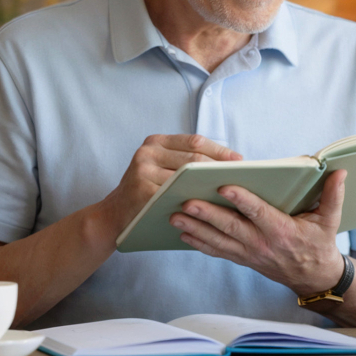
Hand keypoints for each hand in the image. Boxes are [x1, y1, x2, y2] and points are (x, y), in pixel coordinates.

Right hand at [99, 134, 241, 236]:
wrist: (114, 214)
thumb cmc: (148, 190)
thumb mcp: (160, 167)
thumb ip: (185, 160)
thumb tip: (229, 162)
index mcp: (155, 141)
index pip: (194, 141)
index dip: (219, 150)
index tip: (239, 160)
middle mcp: (147, 152)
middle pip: (193, 158)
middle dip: (219, 168)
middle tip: (241, 178)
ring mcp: (142, 171)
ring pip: (186, 177)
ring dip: (210, 184)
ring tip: (230, 191)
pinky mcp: (141, 192)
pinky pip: (176, 196)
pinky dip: (195, 200)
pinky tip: (210, 206)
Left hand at [170, 170, 347, 296]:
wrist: (313, 277)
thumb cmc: (320, 243)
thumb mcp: (330, 220)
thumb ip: (333, 195)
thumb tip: (339, 171)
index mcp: (282, 230)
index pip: (259, 213)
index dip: (242, 200)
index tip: (225, 186)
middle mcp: (262, 243)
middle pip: (231, 227)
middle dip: (207, 215)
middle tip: (186, 202)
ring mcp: (249, 253)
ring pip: (218, 241)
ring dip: (195, 229)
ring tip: (174, 216)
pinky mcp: (242, 258)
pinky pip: (217, 251)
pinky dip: (198, 243)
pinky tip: (181, 233)